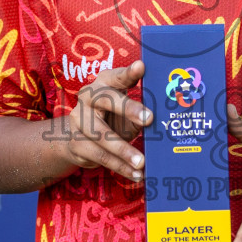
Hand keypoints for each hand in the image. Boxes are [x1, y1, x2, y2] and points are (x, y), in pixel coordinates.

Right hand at [59, 59, 150, 181]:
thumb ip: (141, 111)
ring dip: (124, 150)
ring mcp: (78, 120)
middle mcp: (88, 97)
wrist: (79, 138)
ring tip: (142, 162)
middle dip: (128, 109)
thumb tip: (165, 121)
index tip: (142, 67)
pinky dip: (120, 167)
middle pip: (106, 100)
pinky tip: (136, 174)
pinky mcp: (76, 143)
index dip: (129, 73)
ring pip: (102, 135)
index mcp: (104, 83)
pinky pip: (100, 156)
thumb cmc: (113, 119)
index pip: (117, 75)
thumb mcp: (127, 112)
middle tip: (149, 119)